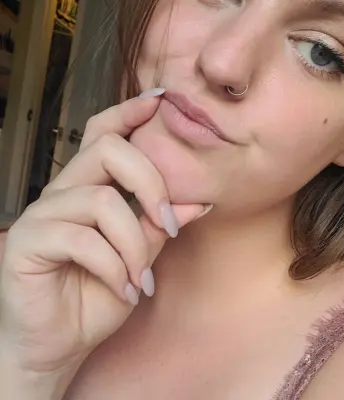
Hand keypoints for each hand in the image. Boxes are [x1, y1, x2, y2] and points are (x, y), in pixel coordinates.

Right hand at [0, 90, 208, 393]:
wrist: (60, 342)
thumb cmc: (99, 294)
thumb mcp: (140, 255)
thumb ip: (160, 224)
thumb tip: (198, 201)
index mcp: (89, 187)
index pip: (102, 133)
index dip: (128, 113)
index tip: (161, 101)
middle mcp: (63, 191)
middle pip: (106, 150)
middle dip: (150, 184)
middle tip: (169, 223)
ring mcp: (42, 214)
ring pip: (102, 202)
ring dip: (134, 244)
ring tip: (141, 277)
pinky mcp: (28, 242)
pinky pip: (83, 239)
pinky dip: (114, 267)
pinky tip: (124, 289)